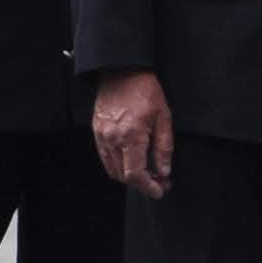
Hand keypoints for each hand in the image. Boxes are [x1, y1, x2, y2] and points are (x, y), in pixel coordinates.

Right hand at [90, 70, 174, 197]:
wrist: (121, 71)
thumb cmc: (146, 91)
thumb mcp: (163, 117)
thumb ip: (164, 147)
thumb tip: (164, 171)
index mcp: (131, 136)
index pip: (135, 174)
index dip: (148, 187)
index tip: (159, 191)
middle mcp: (113, 139)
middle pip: (123, 176)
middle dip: (141, 183)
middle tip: (159, 180)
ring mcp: (102, 136)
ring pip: (113, 169)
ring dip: (129, 176)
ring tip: (148, 171)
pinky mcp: (97, 132)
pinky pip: (106, 157)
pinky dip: (118, 165)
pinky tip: (133, 159)